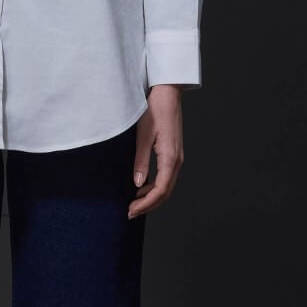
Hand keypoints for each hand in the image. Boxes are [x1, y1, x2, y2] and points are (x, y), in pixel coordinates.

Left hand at [128, 86, 184, 217]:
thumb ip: (141, 161)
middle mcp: (177, 160)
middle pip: (165, 192)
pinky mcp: (173, 153)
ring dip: (151, 197)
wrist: (168, 94)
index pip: (160, 190)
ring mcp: (177, 157)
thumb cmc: (155, 110)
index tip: (130, 210)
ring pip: (166, 186)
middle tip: (129, 212)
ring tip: (134, 203)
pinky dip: (154, 187)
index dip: (145, 204)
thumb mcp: (143, 136)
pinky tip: (141, 188)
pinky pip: (166, 177)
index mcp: (170, 158)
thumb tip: (137, 184)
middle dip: (148, 205)